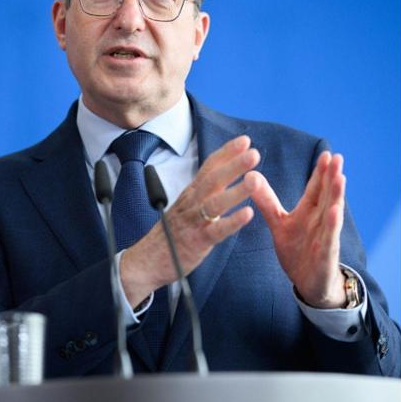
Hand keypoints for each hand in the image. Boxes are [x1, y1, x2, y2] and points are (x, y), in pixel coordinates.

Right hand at [120, 135, 259, 304]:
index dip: (226, 153)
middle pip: (213, 180)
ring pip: (215, 203)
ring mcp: (194, 222)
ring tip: (255, 180)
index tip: (245, 140)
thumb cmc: (170, 234)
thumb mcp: (186, 207)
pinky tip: (248, 214)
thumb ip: (203, 192)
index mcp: (191, 193)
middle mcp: (192, 203)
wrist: (145, 261)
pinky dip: (232, 222)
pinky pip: (216, 230)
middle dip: (233, 165)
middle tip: (253, 152)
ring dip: (236, 190)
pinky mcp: (197, 241)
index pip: (209, 167)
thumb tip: (223, 176)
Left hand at [250, 150, 346, 308]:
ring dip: (336, 196)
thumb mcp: (279, 224)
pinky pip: (329, 238)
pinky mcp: (326, 255)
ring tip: (340, 177)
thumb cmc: (298, 250)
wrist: (308, 282)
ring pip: (332, 213)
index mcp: (310, 212)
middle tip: (337, 157)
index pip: (317, 188)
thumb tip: (251, 176)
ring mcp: (326, 237)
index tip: (326, 154)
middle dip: (332, 177)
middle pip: (327, 195)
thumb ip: (267, 202)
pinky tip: (335, 212)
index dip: (320, 172)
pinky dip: (332, 226)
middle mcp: (321, 220)